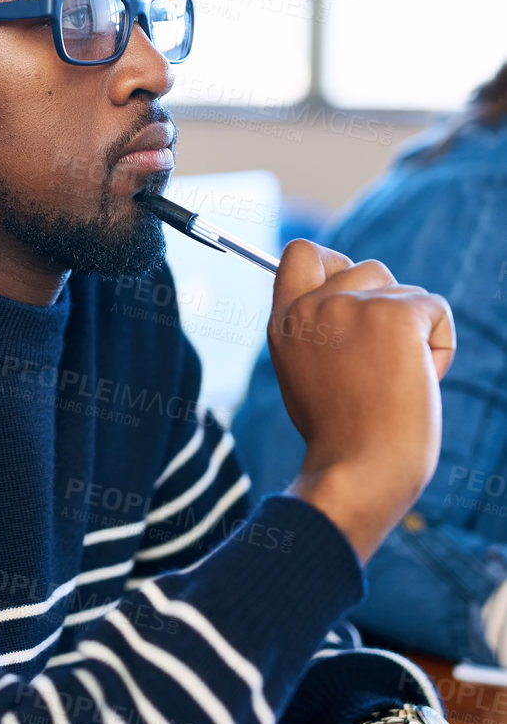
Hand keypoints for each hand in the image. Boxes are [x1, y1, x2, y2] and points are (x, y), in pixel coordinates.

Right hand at [269, 238, 455, 561]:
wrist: (359, 470)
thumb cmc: (339, 438)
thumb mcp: (304, 374)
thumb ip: (316, 332)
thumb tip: (350, 300)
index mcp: (284, 323)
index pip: (301, 253)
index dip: (334, 265)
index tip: (351, 299)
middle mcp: (312, 308)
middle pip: (366, 267)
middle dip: (386, 304)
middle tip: (382, 358)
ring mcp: (352, 308)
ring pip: (404, 289)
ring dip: (414, 328)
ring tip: (398, 377)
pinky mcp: (394, 315)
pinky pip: (435, 309)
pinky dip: (439, 345)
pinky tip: (421, 380)